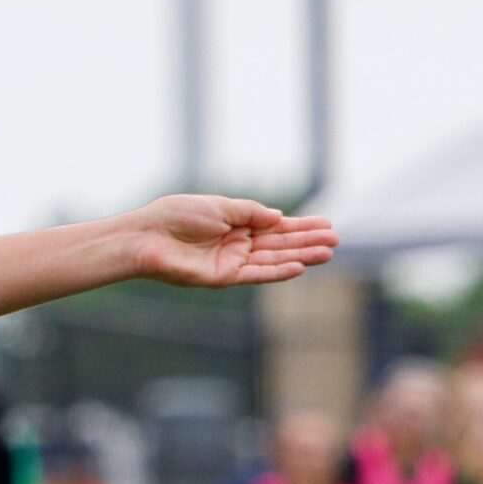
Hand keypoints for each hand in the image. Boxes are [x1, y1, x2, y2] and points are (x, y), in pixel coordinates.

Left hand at [127, 195, 338, 288]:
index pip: (275, 227)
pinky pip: (255, 275)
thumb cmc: (175, 216)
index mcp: (235, 224)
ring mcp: (230, 262)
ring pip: (272, 260)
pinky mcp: (221, 278)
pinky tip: (299, 267)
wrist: (146, 236)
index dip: (301, 227)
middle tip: (336, 240)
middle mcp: (236, 245)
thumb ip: (250, 213)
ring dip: (300, 257)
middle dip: (308, 242)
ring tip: (328, 253)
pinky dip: (277, 272)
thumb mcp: (220, 206)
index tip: (327, 224)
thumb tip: (279, 217)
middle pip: (279, 245)